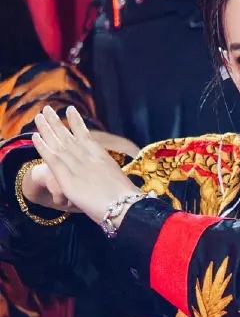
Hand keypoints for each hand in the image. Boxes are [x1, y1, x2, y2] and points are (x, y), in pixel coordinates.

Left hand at [32, 106, 142, 224]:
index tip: (70, 110)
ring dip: (47, 128)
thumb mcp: (123, 182)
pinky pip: (52, 158)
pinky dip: (42, 146)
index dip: (76, 122)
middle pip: (69, 136)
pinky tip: (35, 136)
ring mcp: (77, 166)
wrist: (124, 207)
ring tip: (39, 116)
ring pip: (57, 143)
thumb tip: (119, 185)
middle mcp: (88, 157)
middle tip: (47, 109)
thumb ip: (113, 178)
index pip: (86, 135)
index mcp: (102, 157)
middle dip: (57, 122)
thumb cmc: (128, 200)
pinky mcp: (67, 178)